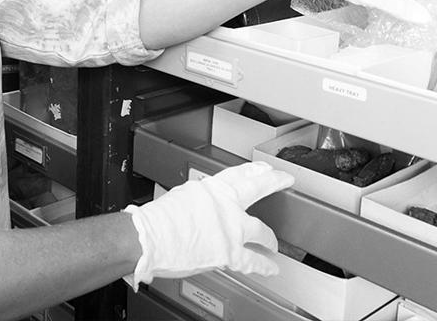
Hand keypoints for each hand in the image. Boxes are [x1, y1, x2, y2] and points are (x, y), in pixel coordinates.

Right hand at [122, 162, 292, 288]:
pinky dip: (265, 265)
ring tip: (275, 242)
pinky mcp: (231, 253)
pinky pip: (254, 260)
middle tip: (284, 179)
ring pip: (261, 230)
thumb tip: (207, 206)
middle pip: (257, 188)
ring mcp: (231, 228)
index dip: (254, 170)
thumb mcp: (183, 197)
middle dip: (273, 182)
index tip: (264, 168)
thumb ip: (201, 200)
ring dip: (270, 237)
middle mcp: (225, 204)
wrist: (151, 238)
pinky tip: (271, 267)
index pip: (238, 174)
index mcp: (211, 189)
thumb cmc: (159, 220)